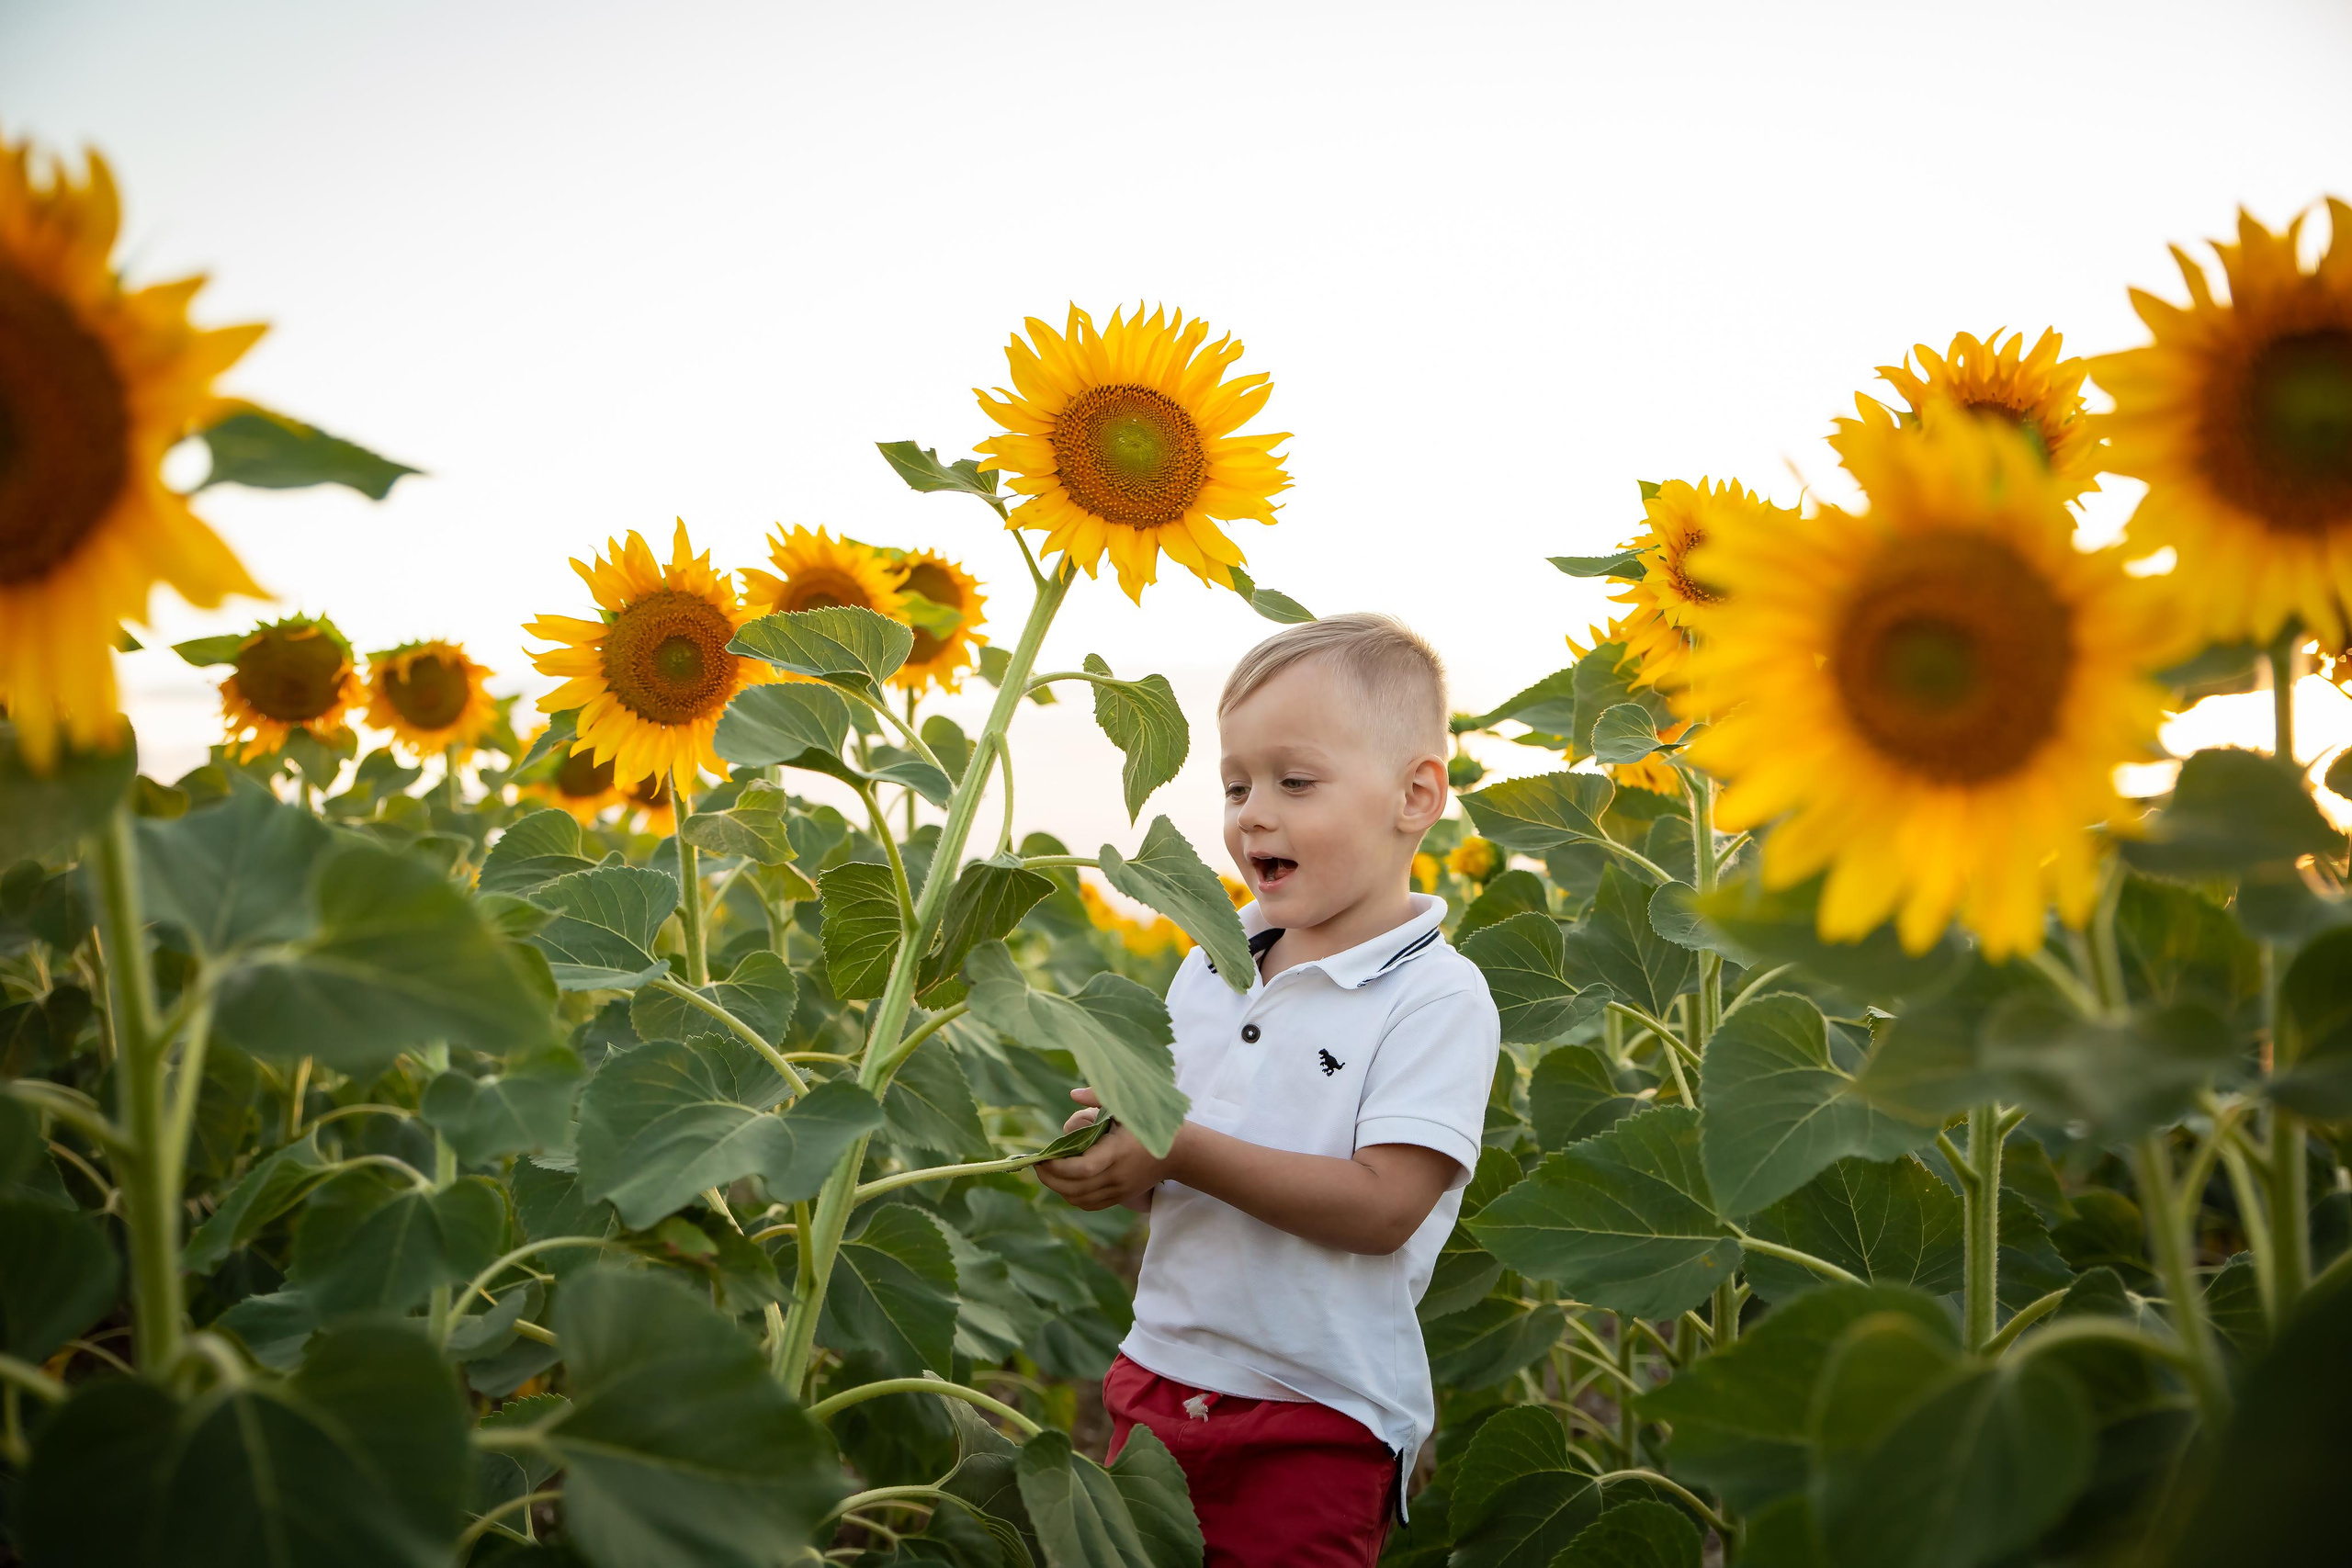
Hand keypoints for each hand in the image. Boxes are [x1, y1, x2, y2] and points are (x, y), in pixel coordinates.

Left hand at [1033, 1088, 1180, 1210]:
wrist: (1178, 1151)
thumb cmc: (1150, 1122)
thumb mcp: (1128, 1106)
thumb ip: (1100, 1098)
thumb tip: (1073, 1094)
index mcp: (1118, 1152)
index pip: (1082, 1169)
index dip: (1057, 1167)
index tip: (1043, 1156)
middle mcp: (1118, 1175)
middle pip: (1074, 1188)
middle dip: (1050, 1178)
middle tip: (1038, 1164)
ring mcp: (1119, 1190)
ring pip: (1079, 1199)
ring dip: (1058, 1188)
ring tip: (1049, 1172)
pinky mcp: (1121, 1198)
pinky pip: (1089, 1204)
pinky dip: (1072, 1196)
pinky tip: (1065, 1182)